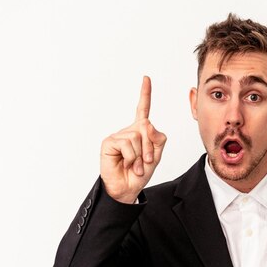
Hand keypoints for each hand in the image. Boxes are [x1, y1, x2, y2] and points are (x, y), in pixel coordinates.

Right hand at [100, 76, 166, 203]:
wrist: (128, 188)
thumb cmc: (140, 173)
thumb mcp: (156, 156)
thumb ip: (157, 138)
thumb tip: (147, 122)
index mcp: (140, 131)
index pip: (142, 109)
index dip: (145, 94)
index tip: (146, 78)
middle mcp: (128, 131)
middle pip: (147, 128)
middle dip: (150, 148)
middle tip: (146, 163)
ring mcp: (118, 136)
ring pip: (137, 136)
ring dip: (141, 155)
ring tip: (135, 165)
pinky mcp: (109, 142)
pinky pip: (127, 143)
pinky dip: (132, 157)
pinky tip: (127, 164)